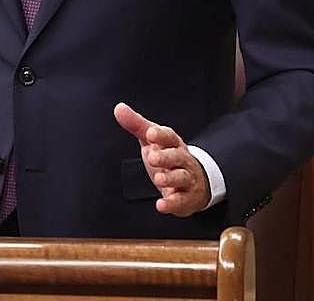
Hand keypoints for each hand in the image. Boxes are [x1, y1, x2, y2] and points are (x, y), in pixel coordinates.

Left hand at [114, 102, 210, 216]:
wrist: (194, 183)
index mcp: (173, 144)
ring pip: (181, 177)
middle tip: (151, 157)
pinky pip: (181, 200)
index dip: (160, 135)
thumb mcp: (152, 141)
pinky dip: (172, 203)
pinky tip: (161, 205)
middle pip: (177, 156)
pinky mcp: (186, 198)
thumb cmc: (168, 158)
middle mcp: (183, 160)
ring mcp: (187, 179)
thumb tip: (119, 108)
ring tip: (158, 179)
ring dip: (170, 178)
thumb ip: (137, 125)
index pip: (169, 136)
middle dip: (166, 157)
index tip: (149, 133)